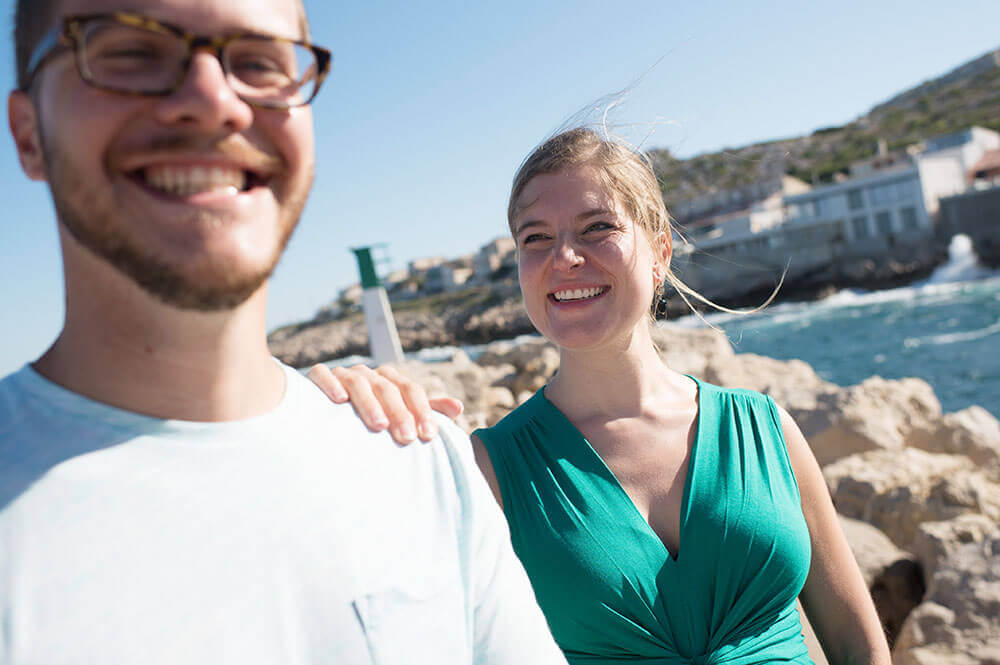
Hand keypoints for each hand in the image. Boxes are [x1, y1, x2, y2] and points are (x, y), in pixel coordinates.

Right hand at [308, 363, 463, 444]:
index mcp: (390, 380)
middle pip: (387, 387)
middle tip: (407, 437)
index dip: (422, 410)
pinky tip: (340, 400)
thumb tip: (458, 408)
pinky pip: (323, 374)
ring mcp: (343, 374)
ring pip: (358, 382)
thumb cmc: (371, 415)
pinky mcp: (318, 377)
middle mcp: (368, 374)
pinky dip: (331, 384)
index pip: (411, 390)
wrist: (327, 412)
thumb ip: (427, 410)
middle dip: (399, 412)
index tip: (429, 435)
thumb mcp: (399, 412)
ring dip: (369, 403)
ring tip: (379, 426)